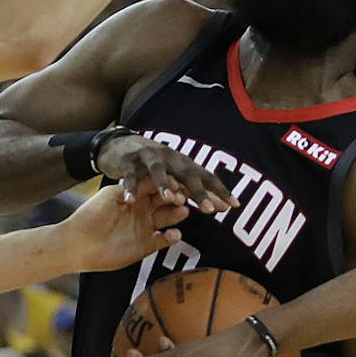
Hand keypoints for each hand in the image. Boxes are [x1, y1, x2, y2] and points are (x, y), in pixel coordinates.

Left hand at [58, 185, 187, 272]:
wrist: (78, 243)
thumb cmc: (91, 215)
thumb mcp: (112, 195)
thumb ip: (134, 187)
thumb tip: (155, 178)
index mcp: (135, 194)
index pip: (156, 186)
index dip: (166, 184)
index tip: (176, 182)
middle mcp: (143, 209)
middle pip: (165, 201)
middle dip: (176, 198)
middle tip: (184, 197)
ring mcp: (146, 227)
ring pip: (168, 218)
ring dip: (177, 214)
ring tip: (184, 211)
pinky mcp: (146, 245)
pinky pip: (164, 240)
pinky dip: (172, 237)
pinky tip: (174, 234)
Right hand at [98, 134, 235, 212]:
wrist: (120, 145)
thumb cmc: (155, 166)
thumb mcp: (176, 176)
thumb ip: (197, 191)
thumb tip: (224, 207)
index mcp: (184, 164)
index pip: (206, 177)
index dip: (221, 190)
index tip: (235, 206)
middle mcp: (170, 158)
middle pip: (187, 175)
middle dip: (199, 192)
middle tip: (210, 211)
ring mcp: (149, 157)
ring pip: (159, 171)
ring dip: (165, 184)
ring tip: (171, 200)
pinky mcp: (128, 160)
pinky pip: (130, 175)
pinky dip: (131, 187)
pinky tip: (131, 200)